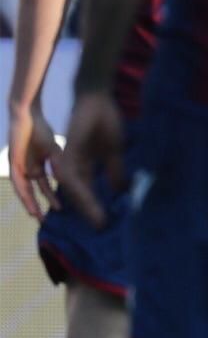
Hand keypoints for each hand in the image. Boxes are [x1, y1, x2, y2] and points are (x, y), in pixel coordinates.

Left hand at [8, 104, 62, 220]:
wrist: (28, 117)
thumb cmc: (41, 130)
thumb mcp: (55, 152)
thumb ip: (58, 166)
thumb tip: (64, 181)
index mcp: (37, 165)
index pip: (44, 186)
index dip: (50, 197)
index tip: (59, 209)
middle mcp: (27, 169)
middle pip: (32, 191)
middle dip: (37, 205)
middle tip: (44, 220)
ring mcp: (19, 166)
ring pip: (23, 189)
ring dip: (29, 203)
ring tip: (37, 216)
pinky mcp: (13, 163)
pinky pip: (17, 181)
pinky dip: (23, 192)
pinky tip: (28, 201)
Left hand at [56, 93, 123, 229]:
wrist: (97, 100)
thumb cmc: (105, 121)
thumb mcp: (113, 151)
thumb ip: (114, 170)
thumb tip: (119, 190)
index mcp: (85, 165)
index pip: (89, 190)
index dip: (97, 206)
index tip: (107, 222)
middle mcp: (75, 166)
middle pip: (81, 195)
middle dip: (91, 212)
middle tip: (102, 229)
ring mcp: (70, 162)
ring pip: (77, 192)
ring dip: (88, 208)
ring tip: (99, 222)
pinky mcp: (69, 155)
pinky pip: (74, 180)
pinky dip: (83, 194)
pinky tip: (92, 205)